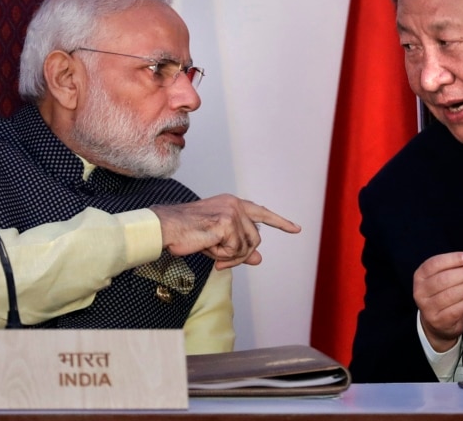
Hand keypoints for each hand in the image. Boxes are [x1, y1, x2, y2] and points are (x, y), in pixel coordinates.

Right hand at [150, 194, 300, 268]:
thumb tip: (259, 259)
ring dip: (230, 256)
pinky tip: (207, 247)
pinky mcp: (226, 223)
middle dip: (241, 255)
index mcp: (232, 204)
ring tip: (210, 250)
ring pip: (247, 246)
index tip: (296, 229)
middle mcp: (235, 204)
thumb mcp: (218, 242)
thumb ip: (239, 248)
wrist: (166, 228)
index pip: (261, 212)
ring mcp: (232, 212)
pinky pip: (234, 250)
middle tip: (221, 260)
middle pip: (255, 239)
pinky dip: (221, 255)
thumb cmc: (187, 233)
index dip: (280, 222)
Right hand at [414, 252, 462, 352]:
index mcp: (420, 277)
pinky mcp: (439, 320)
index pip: (434, 264)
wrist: (436, 323)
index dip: (452, 259)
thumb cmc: (441, 294)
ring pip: (451, 295)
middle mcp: (420, 292)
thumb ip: (453, 268)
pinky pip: (457, 309)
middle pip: (443, 279)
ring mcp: (428, 308)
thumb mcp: (441, 278)